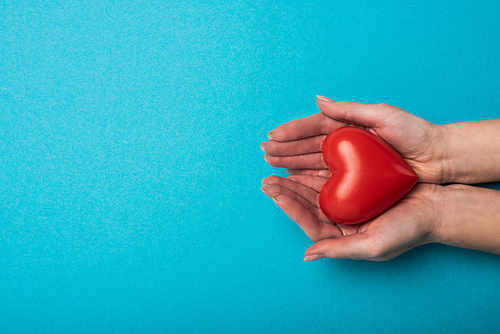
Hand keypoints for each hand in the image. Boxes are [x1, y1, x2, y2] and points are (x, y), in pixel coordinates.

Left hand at [261, 174, 440, 260]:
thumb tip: (308, 256)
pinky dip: (313, 171)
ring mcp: (346, 203)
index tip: (276, 194)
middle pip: (306, 206)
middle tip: (267, 181)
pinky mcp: (353, 187)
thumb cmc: (408, 229)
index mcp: (342, 237)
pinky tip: (299, 164)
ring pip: (313, 191)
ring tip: (275, 171)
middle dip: (286, 193)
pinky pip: (328, 179)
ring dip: (294, 181)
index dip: (291, 209)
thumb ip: (339, 250)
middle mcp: (340, 221)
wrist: (435, 207)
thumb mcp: (374, 245)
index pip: (310, 223)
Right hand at [263, 96, 445, 182]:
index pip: (314, 127)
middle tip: (265, 152)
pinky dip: (307, 176)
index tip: (273, 135)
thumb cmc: (413, 133)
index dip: (292, 131)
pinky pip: (325, 176)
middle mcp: (345, 142)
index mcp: (348, 125)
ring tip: (272, 164)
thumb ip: (350, 109)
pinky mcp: (354, 178)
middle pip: (308, 145)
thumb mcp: (383, 115)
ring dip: (291, 162)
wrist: (435, 158)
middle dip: (286, 148)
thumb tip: (318, 99)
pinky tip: (293, 177)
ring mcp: (348, 160)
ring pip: (313, 161)